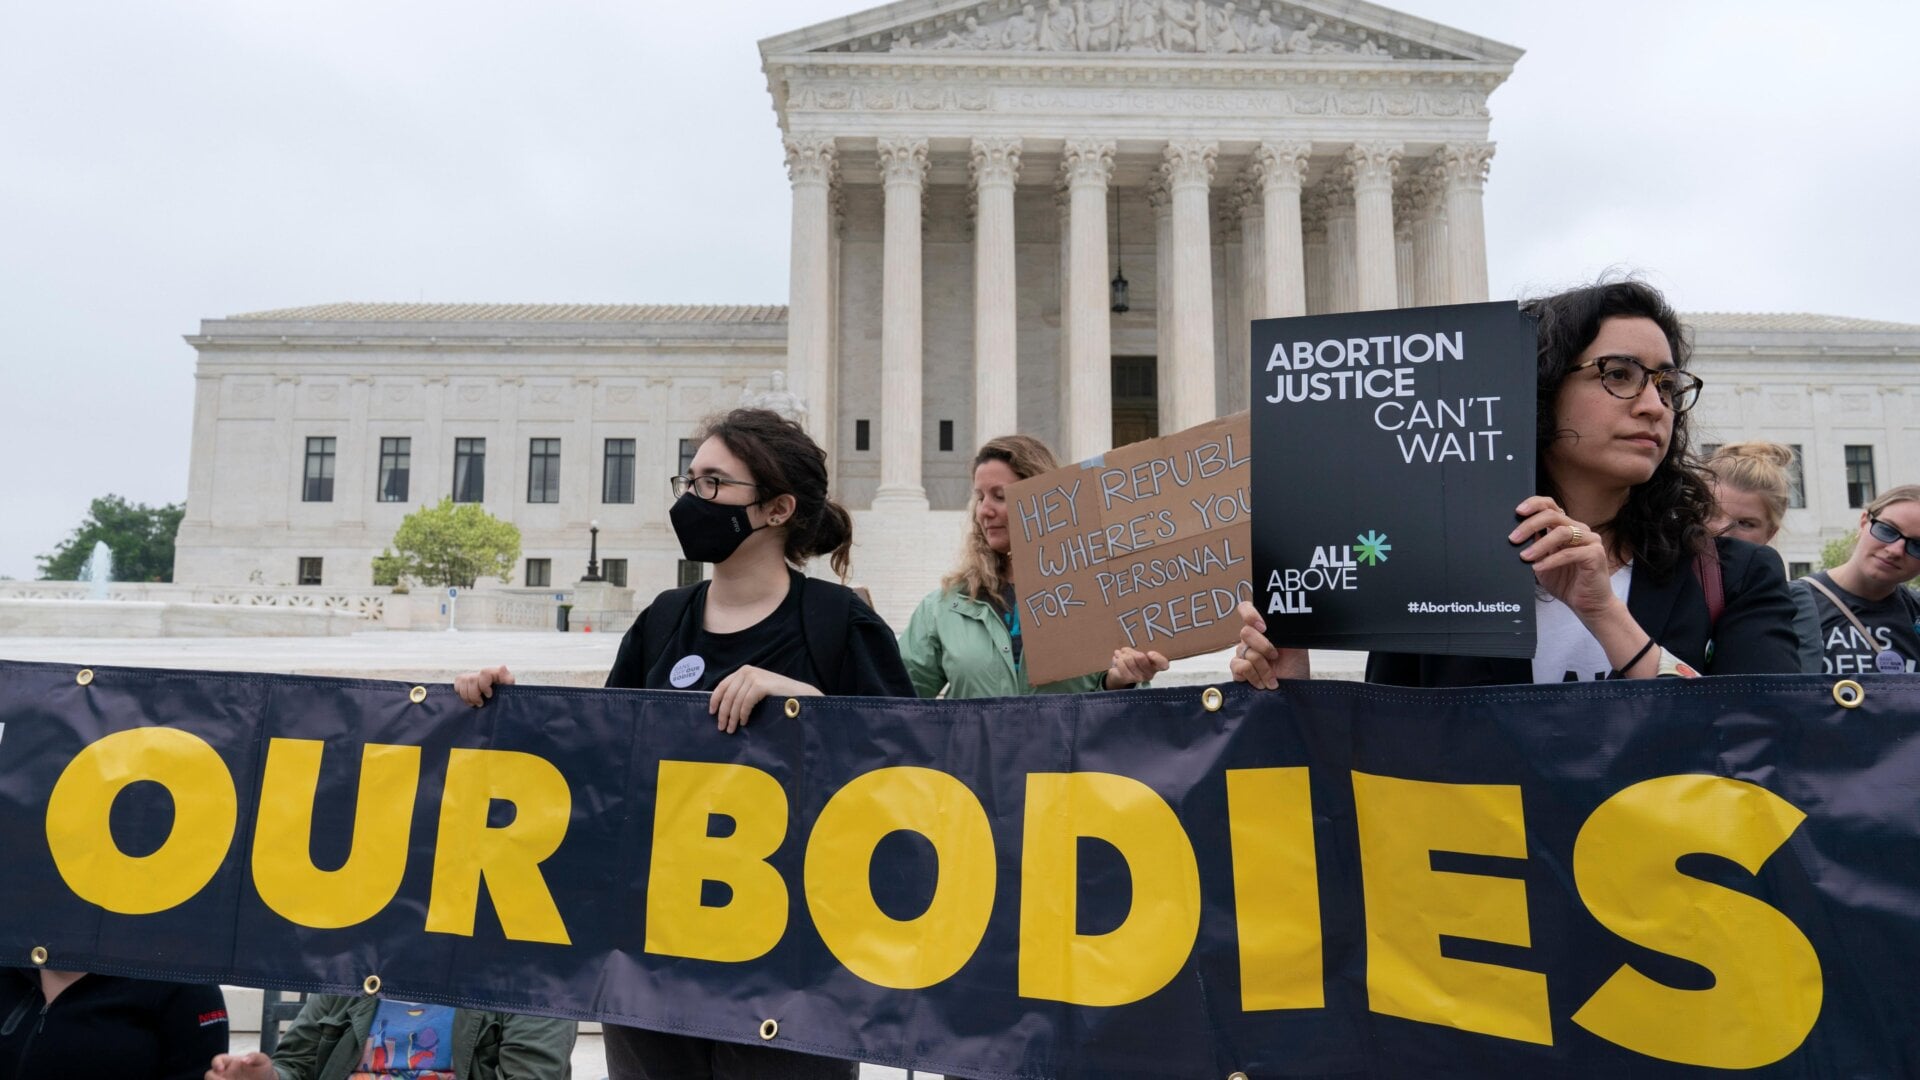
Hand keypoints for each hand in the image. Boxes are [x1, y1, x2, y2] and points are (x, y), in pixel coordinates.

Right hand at [206, 1052, 275, 1079]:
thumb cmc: (262, 1068)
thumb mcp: (263, 1060)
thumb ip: (255, 1057)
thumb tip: (244, 1060)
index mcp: (229, 1062)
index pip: (217, 1060)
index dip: (216, 1063)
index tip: (221, 1069)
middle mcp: (224, 1073)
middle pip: (210, 1075)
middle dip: (214, 1079)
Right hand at [453, 665, 513, 706]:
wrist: (499, 700)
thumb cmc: (504, 694)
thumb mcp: (509, 688)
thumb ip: (507, 679)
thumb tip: (502, 667)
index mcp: (493, 672)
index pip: (484, 673)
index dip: (484, 685)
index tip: (489, 696)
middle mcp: (481, 673)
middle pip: (471, 679)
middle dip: (474, 695)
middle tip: (480, 703)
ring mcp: (472, 676)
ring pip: (462, 682)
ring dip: (467, 696)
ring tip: (474, 703)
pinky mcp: (463, 681)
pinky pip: (457, 685)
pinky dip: (461, 694)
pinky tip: (469, 699)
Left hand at [708, 665, 819, 733]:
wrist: (798, 693)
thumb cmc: (777, 695)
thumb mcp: (755, 689)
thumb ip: (742, 692)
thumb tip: (723, 708)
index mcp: (743, 671)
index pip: (722, 685)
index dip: (715, 700)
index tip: (712, 713)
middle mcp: (746, 671)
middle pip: (727, 695)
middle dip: (723, 713)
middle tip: (722, 727)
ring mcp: (754, 677)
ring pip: (735, 701)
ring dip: (732, 717)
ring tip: (732, 729)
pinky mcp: (760, 685)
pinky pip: (746, 703)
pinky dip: (743, 714)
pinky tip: (744, 722)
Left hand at [1104, 646, 1168, 688]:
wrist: (1120, 675)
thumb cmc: (1133, 663)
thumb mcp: (1139, 656)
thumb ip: (1140, 654)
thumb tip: (1138, 655)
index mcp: (1155, 667)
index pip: (1163, 664)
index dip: (1157, 658)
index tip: (1150, 653)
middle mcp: (1148, 674)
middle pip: (1140, 657)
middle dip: (1131, 652)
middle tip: (1126, 652)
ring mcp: (1137, 678)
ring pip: (1128, 658)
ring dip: (1122, 655)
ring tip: (1121, 656)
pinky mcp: (1126, 678)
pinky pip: (1120, 663)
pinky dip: (1117, 659)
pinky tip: (1117, 660)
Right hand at [1227, 600, 1310, 689]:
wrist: (1295, 689)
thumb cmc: (1296, 666)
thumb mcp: (1296, 643)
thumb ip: (1286, 628)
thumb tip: (1283, 617)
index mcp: (1263, 629)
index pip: (1246, 610)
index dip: (1250, 614)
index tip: (1263, 627)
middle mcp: (1251, 640)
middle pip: (1245, 633)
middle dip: (1263, 647)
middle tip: (1275, 657)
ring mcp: (1243, 655)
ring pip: (1244, 652)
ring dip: (1263, 668)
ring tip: (1272, 677)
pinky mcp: (1238, 672)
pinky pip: (1238, 666)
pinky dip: (1254, 676)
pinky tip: (1262, 683)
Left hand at [1511, 496, 1618, 619]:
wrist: (1588, 604)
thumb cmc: (1566, 583)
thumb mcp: (1543, 562)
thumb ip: (1534, 547)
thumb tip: (1516, 535)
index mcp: (1567, 528)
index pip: (1551, 507)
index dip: (1534, 504)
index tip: (1518, 511)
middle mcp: (1580, 530)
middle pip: (1553, 516)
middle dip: (1530, 525)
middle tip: (1514, 538)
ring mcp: (1590, 541)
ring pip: (1561, 532)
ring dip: (1539, 544)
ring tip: (1524, 556)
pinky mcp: (1596, 555)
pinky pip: (1569, 553)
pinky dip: (1550, 560)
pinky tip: (1538, 567)